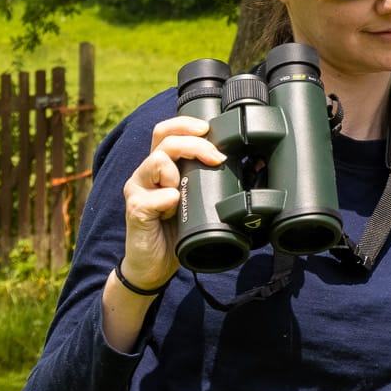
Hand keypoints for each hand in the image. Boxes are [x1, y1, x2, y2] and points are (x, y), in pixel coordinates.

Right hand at [119, 115, 225, 291]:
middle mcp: (146, 173)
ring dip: (177, 174)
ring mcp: (137, 189)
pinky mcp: (134, 209)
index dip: (187, 124)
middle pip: (164, 139)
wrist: (155, 266)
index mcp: (161, 166)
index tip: (209, 130)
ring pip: (156, 161)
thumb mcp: (201, 202)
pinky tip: (171, 214)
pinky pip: (154, 197)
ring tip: (181, 194)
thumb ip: (215, 183)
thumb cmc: (179, 231)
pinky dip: (168, 203)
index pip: (167, 131)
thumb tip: (256, 166)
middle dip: (194, 144)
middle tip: (216, 158)